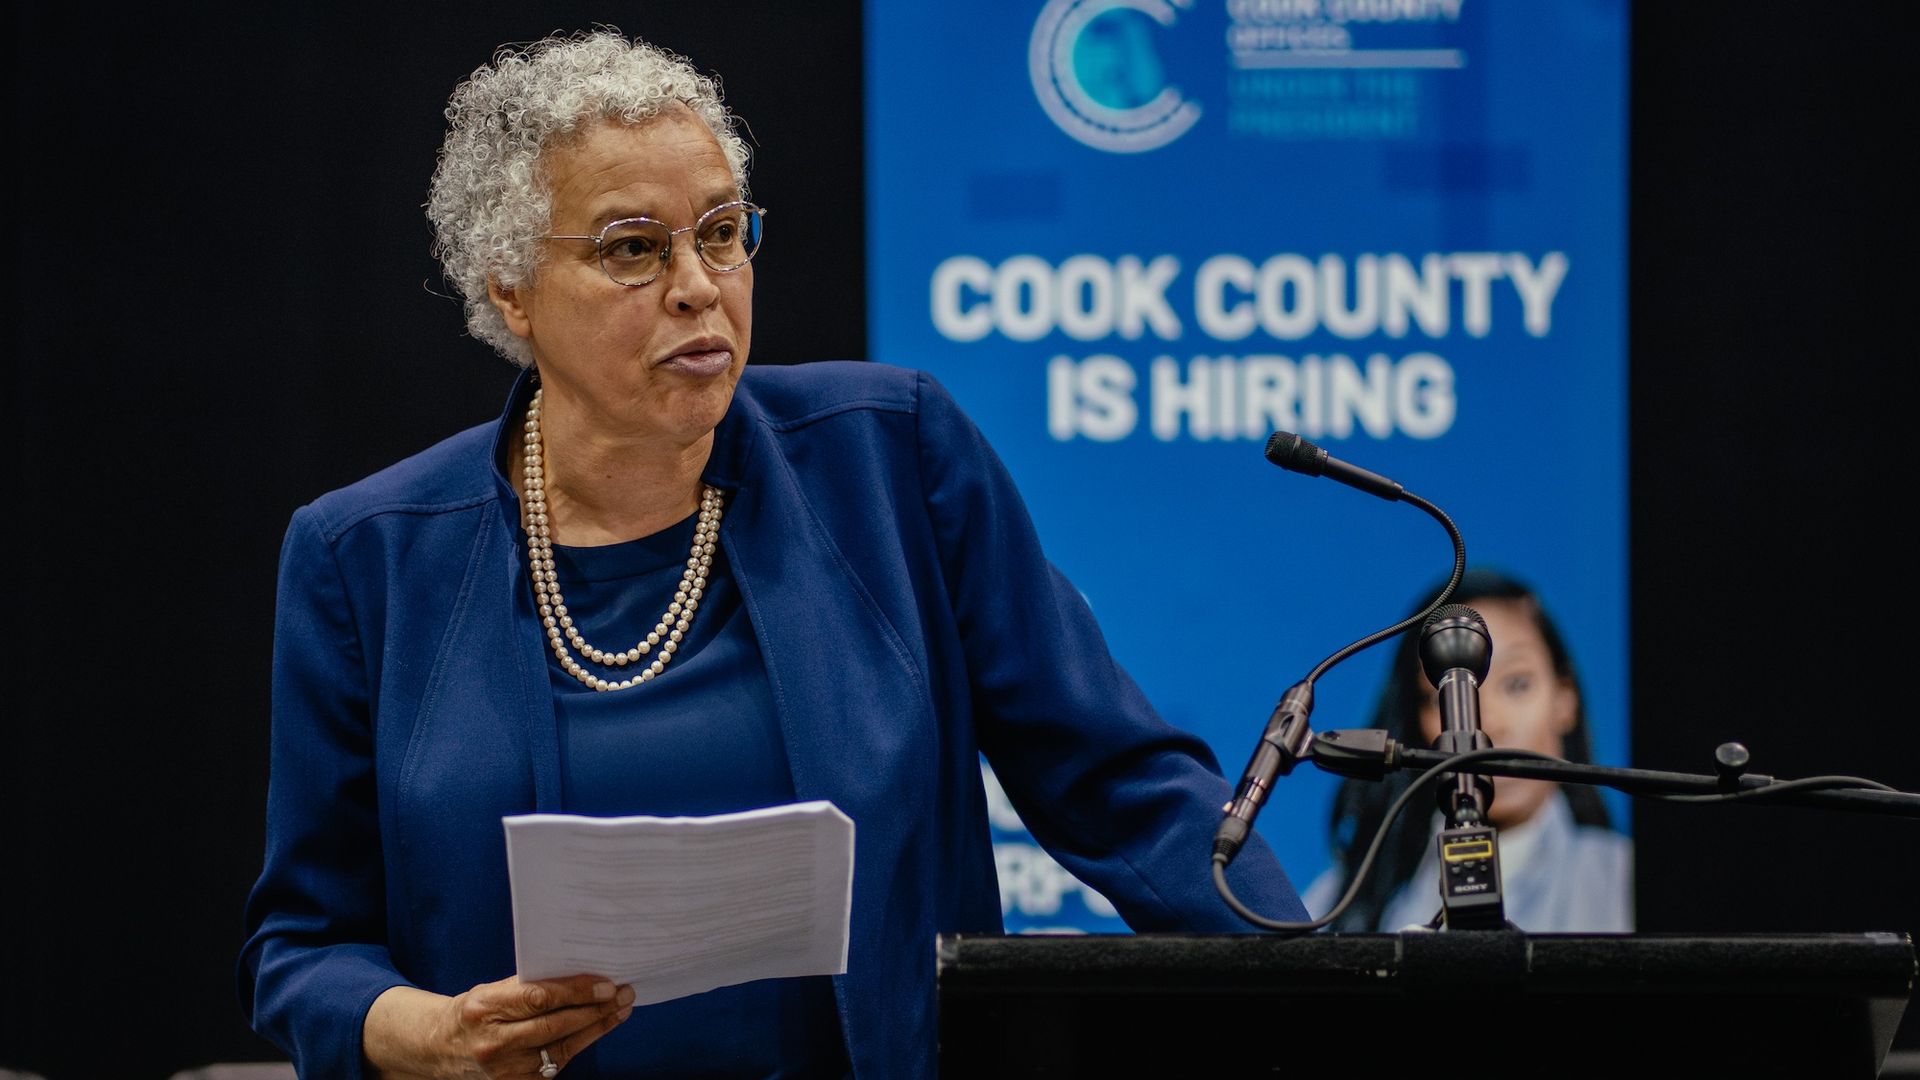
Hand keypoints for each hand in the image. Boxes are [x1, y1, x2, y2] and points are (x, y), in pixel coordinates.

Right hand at [364, 973, 635, 1078]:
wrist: (441, 1049)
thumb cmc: (474, 1012)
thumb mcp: (491, 990)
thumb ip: (527, 985)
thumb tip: (579, 975)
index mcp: (485, 1008)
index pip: (539, 998)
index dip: (576, 992)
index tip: (607, 984)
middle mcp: (493, 1042)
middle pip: (555, 1026)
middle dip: (595, 1010)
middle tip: (624, 994)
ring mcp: (505, 1069)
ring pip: (561, 1048)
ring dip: (596, 1028)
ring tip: (620, 1011)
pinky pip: (556, 1064)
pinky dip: (580, 1045)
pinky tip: (597, 1029)